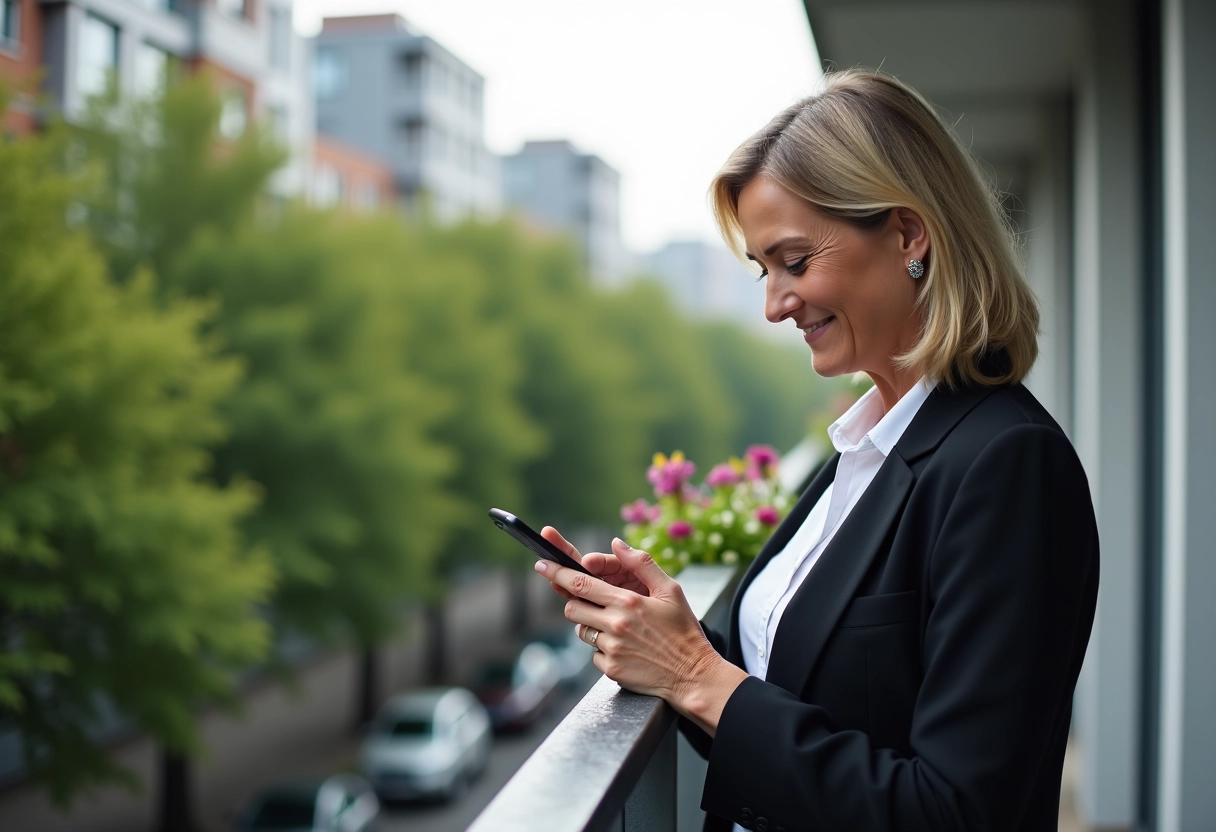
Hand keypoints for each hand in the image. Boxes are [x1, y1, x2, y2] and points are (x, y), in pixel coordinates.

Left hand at [533, 538, 746, 734]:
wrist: (694, 676)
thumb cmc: (684, 631)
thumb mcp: (671, 591)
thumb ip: (642, 563)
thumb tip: (617, 543)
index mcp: (627, 602)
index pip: (580, 583)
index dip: (556, 573)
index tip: (541, 564)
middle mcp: (615, 625)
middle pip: (572, 608)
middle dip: (576, 602)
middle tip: (594, 603)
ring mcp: (611, 649)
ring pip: (581, 631)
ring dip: (591, 625)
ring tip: (620, 628)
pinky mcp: (611, 669)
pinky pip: (594, 653)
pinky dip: (604, 649)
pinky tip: (627, 649)